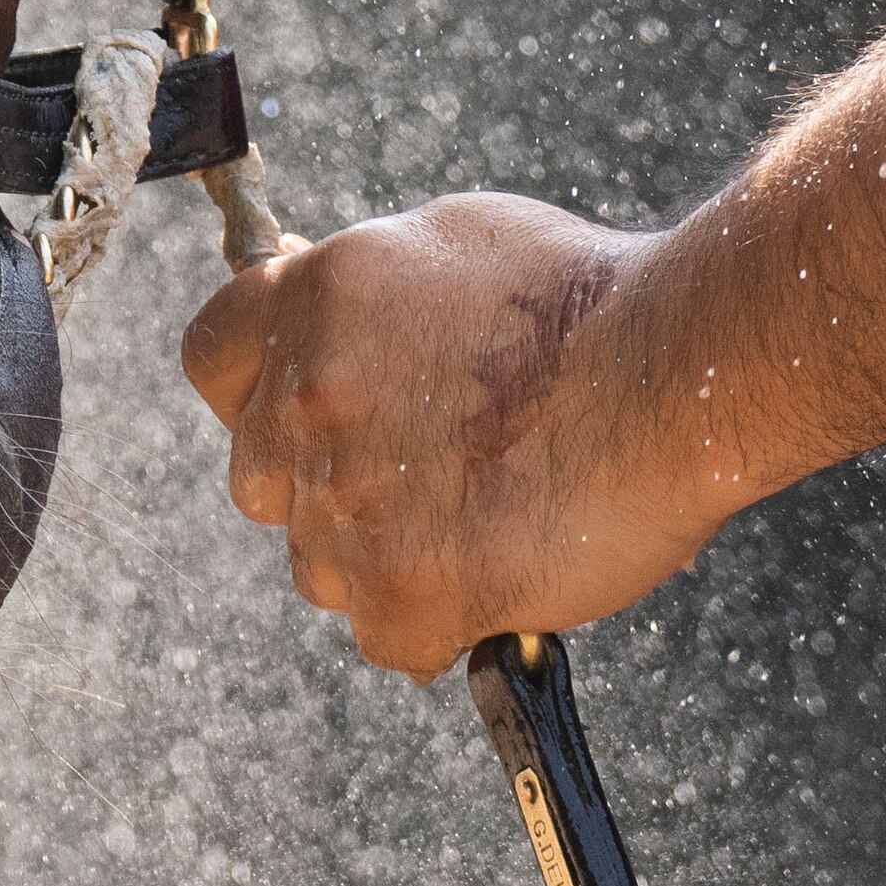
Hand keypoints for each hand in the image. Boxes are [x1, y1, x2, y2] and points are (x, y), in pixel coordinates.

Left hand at [179, 193, 719, 674]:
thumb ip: (356, 290)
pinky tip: (495, 585)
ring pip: (319, 569)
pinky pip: (388, 640)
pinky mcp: (408, 591)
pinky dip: (434, 629)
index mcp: (304, 309)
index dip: (252, 391)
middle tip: (415, 480)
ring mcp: (348, 506)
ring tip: (474, 527)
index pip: (211, 360)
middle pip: (260, 481)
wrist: (673, 367)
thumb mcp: (441, 246)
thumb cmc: (580, 296)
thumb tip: (314, 299)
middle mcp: (303, 406)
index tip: (298, 407)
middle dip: (321, 487)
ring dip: (378, 562)